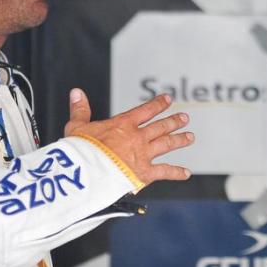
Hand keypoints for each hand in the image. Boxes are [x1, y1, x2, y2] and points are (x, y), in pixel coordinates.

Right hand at [63, 88, 193, 185]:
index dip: (158, 104)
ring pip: (167, 144)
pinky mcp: (144, 173)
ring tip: (190, 137)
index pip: (145, 110)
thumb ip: (80, 109)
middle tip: (185, 118)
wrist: (87, 172)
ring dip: (180, 140)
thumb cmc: (80, 150)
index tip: (168, 99)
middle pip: (161, 126)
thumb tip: (76, 92)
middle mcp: (137, 137)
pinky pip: (165, 172)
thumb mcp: (76, 126)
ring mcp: (143, 155)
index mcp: (123, 124)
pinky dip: (176, 173)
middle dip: (174, 121)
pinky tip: (186, 173)